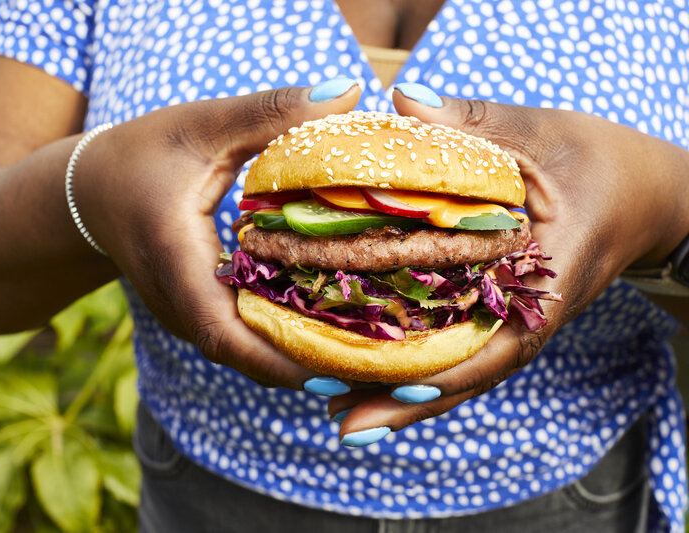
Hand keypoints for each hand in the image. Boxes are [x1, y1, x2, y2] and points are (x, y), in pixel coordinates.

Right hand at [74, 81, 361, 389]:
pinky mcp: (197, 314)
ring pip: (250, 357)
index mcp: (176, 260)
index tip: (345, 366)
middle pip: (249, 357)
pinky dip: (287, 344)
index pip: (225, 330)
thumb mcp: (203, 125)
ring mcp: (186, 316)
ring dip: (304, 360)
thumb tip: (348, 90)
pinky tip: (335, 331)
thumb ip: (271, 111)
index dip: (283, 356)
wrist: (91, 192)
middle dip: (313, 367)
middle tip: (382, 367)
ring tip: (371, 356)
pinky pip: (245, 341)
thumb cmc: (141, 154)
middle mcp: (179, 304)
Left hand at [329, 83, 688, 445]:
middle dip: (404, 400)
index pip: (497, 342)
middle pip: (466, 373)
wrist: (641, 192)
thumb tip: (402, 101)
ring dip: (401, 392)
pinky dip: (416, 364)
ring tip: (336, 404)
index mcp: (549, 277)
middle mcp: (531, 313)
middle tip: (340, 421)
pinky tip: (367, 368)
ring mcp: (516, 319)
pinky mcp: (501, 311)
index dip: (443, 373)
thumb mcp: (542, 134)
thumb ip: (474, 122)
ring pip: (458, 369)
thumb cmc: (600, 161)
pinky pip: (457, 347)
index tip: (387, 391)